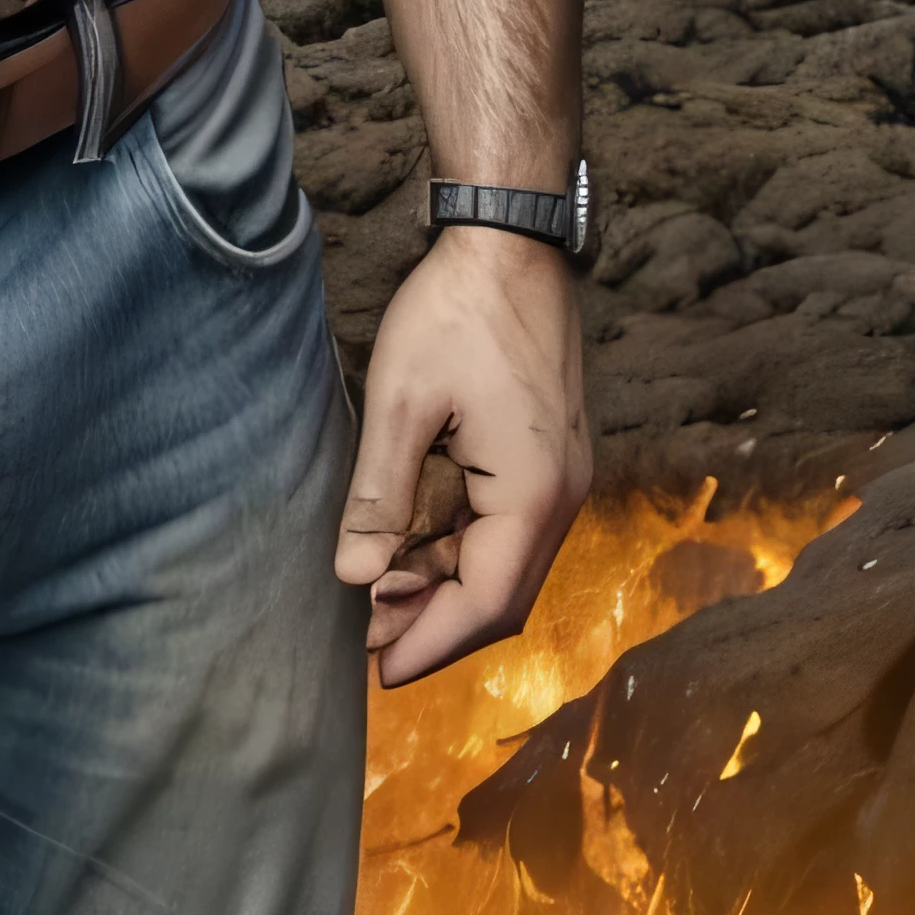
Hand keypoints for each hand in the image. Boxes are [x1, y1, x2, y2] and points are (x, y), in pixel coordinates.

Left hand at [334, 224, 591, 687]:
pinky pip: (503, 522)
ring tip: (373, 597)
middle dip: (434, 621)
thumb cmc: (456, 312)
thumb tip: (353, 577)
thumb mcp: (402, 401)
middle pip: (499, 592)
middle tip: (366, 643)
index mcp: (534, 495)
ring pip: (500, 558)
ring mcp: (557, 474)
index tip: (380, 674)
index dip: (431, 642)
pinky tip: (407, 545)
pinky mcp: (543, 453)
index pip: (485, 602)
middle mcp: (560, 497)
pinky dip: (456, 542)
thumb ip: (379, 494)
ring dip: (441, 581)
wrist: (509, 240)